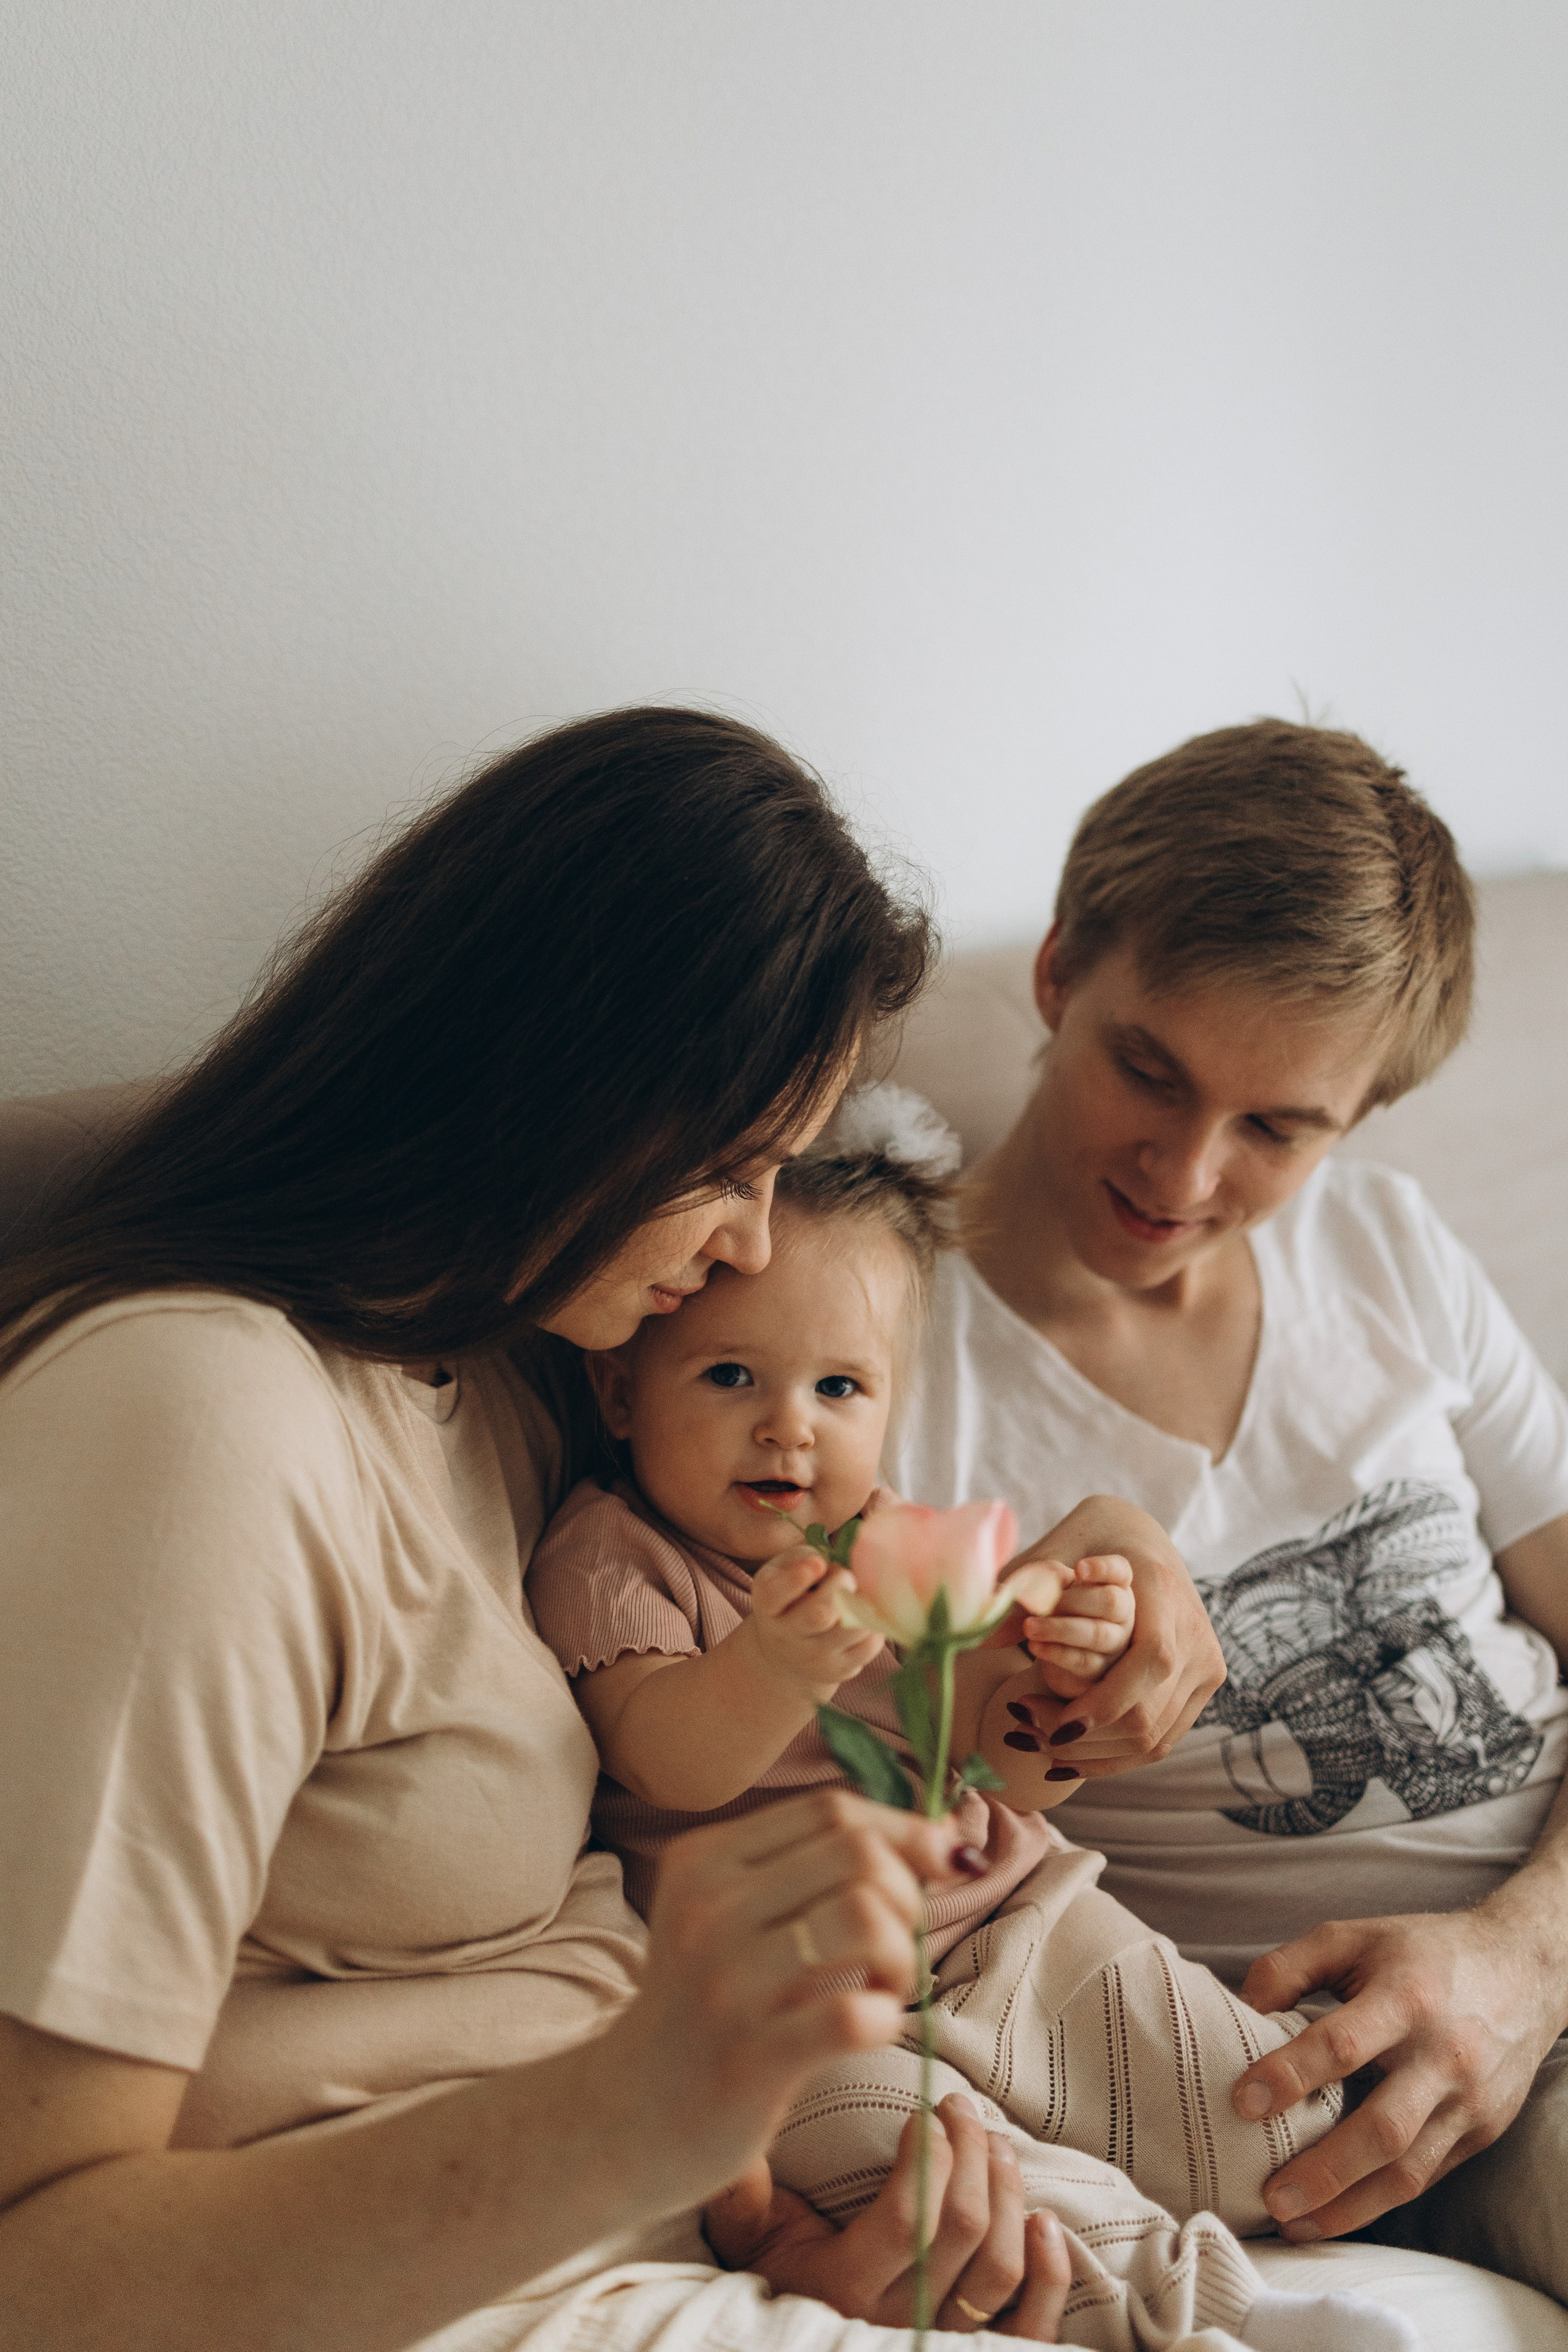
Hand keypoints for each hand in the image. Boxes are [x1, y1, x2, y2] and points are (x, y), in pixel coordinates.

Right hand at [605, 1791, 970, 2205]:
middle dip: (906, 1896)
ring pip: (865, 1917)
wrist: (625, 2117)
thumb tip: (949, 1833)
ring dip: (901, 1955)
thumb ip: (821, 1868)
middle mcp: (708, 1908)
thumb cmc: (707, 2009)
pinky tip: (869, 2027)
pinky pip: (854, 2014)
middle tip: (893, 1948)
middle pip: (857, 1853)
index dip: (902, 1832)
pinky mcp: (747, 2057)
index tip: (931, 1872)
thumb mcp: (734, 1917)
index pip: (831, 1810)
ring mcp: (725, 1983)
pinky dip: (886, 2016)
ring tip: (883, 1988)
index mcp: (705, 1860)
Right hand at [705, 2094, 1072, 2338]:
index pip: (906, 2219)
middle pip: (961, 2229)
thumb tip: (734, 2137)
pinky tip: (1044, 2221)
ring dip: (1009, 2193)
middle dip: (970, 2151)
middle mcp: (898, 2322)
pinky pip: (1032, 2327)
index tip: (921, 2112)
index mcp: (844, 2288)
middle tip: (960, 2108)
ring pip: (1000, 2268)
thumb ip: (743, 2196)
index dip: (927, 2156)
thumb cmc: (785, 2278)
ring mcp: (945, 2343)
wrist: (802, 2348)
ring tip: (997, 2144)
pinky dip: (1049, 2272)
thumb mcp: (754, 2240)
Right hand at [747, 1546, 884, 1701]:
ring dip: (862, 1605)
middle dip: (842, 1586)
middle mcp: (786, 1635)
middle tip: (846, 1575)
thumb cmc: (792, 1595)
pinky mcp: (840, 1670)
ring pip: (853, 1629)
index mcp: (767, 1603)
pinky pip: (870, 1645)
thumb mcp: (785, 1569)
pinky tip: (862, 1617)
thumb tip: (836, 1567)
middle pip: (820, 1614)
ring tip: (855, 1596)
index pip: (775, 1594)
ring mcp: (814, 1658)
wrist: (787, 1649)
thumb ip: (806, 1558)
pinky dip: (874, 1626)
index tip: (818, 1564)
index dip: (796, 1577)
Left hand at [1004, 1497, 1223, 1774]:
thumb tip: (983, 1634)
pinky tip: (1067, 1755)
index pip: (1150, 1660)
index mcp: (1164, 1591)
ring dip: (1094, 1753)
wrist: (1139, 1531)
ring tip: (1040, 1744)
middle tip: (1029, 1733)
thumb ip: (1024, 1585)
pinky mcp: (1201, 1685)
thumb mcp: (1054, 1548)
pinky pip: (1161, 1738)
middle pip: (1149, 1712)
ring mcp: (1204, 1662)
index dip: (1106, 1701)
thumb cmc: (1089, 1535)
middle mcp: (1195, 1632)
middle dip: (1086, 1737)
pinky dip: (1114, 1754)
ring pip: (1154, 1737)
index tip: (1058, 1724)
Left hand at [1021, 1553, 1133, 1698]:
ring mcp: (1116, 1643)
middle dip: (1071, 1601)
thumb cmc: (1057, 1609)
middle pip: (1110, 1602)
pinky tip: (1034, 1645)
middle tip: (1039, 1604)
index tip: (1078, 1569)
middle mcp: (1123, 1614)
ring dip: (1059, 1629)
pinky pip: (1083, 1660)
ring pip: (1097, 1634)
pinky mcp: (1101, 1669)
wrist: (1055, 1649)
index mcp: (1114, 1585)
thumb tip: (1039, 1583)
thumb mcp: (1053, 1588)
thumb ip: (1048, 1579)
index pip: (1120, 1571)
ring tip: (1029, 1627)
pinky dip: (1056, 1652)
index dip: (1103, 1568)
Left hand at [1233, 1907, 1567, 2237]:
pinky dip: (1382, 2201)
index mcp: (1405, 1997)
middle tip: (1270, 2196)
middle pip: (1383, 2128)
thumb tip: (1239, 2009)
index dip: (1289, 2074)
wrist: (1523, 1970)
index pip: (1342, 2044)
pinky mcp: (1482, 2131)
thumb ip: (1288, 1966)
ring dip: (1349, 2205)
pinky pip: (1429, 2176)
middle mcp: (1443, 2055)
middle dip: (1323, 2169)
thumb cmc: (1421, 1953)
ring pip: (1409, 2170)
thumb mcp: (1352, 1937)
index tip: (1242, 2102)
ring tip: (1294, 2223)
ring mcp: (1468, 2101)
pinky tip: (1340, 2212)